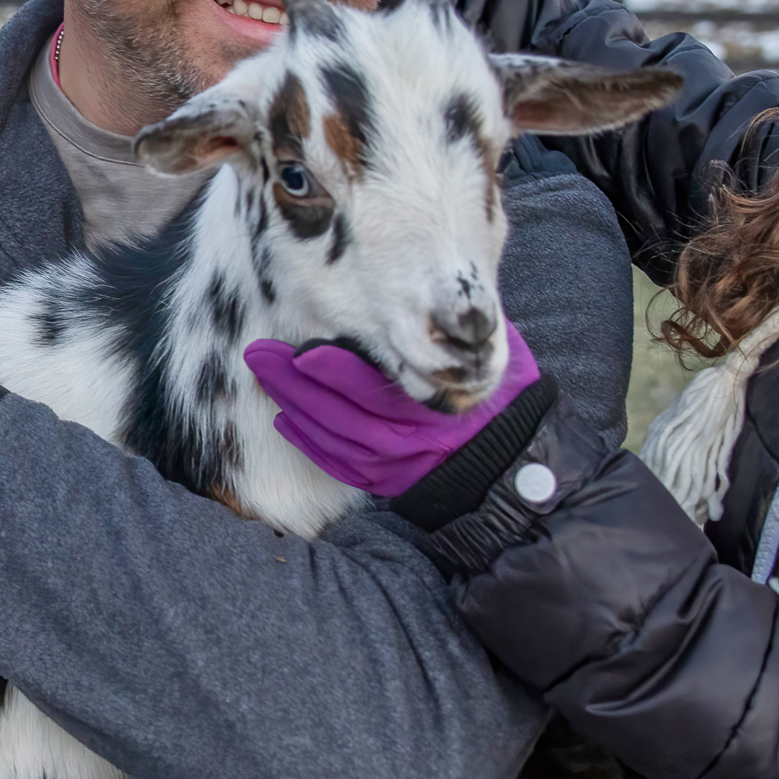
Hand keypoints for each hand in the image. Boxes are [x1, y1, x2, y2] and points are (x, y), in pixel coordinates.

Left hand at [248, 322, 540, 496]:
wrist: (520, 468)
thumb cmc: (510, 402)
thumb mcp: (497, 355)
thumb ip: (456, 331)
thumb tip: (426, 297)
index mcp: (428, 399)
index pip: (366, 383)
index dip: (327, 368)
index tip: (299, 349)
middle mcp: (403, 435)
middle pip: (335, 407)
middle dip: (292, 381)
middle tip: (259, 353)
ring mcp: (392, 462)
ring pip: (329, 434)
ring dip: (292, 405)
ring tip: (265, 375)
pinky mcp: (386, 480)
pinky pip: (338, 462)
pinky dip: (309, 441)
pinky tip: (287, 420)